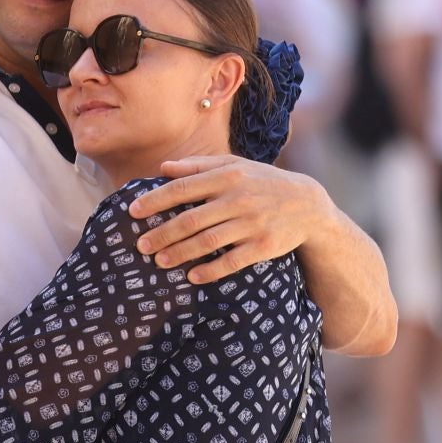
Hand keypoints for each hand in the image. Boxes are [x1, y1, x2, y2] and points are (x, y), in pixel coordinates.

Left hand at [129, 155, 331, 284]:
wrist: (308, 206)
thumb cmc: (263, 183)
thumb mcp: (236, 166)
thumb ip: (199, 166)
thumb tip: (163, 168)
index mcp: (228, 176)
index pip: (184, 188)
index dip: (156, 200)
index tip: (133, 212)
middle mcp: (239, 199)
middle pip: (191, 219)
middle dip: (162, 233)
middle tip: (140, 245)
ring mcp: (252, 224)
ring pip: (208, 242)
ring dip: (180, 253)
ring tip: (159, 261)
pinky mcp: (264, 247)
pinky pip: (232, 261)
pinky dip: (210, 270)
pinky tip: (192, 276)